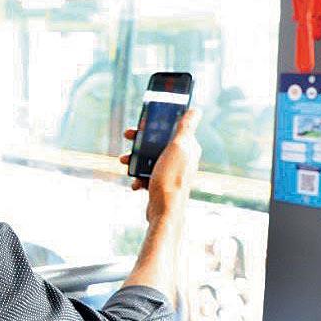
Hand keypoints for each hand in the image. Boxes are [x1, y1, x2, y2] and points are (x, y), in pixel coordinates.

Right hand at [120, 109, 201, 226]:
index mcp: (188, 148)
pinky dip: (138, 177)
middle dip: (141, 140)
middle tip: (127, 137)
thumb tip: (196, 110)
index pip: (172, 129)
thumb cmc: (171, 177)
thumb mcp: (178, 147)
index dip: (156, 123)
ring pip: (150, 159)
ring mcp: (171, 173)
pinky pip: (147, 175)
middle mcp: (181, 159)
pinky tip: (135, 182)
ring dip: (135, 159)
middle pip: (158, 143)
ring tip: (124, 161)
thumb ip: (186, 128)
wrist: (165, 210)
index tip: (142, 122)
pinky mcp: (162, 185)